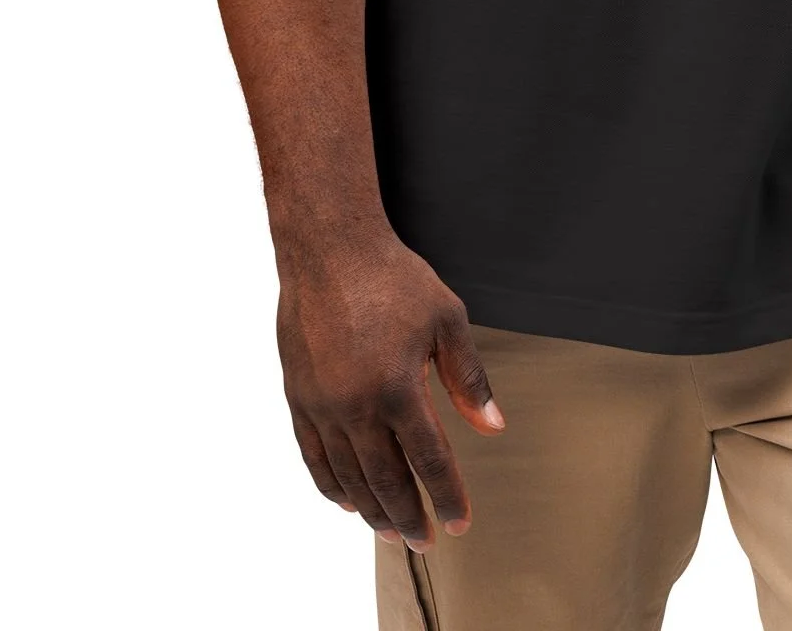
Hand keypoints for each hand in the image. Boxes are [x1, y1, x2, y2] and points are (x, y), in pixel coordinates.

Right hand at [276, 231, 504, 549]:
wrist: (330, 250)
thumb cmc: (394, 279)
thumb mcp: (447, 319)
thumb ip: (468, 378)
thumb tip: (492, 426)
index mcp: (398, 388)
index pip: (428, 461)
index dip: (446, 496)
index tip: (459, 523)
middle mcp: (356, 406)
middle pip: (385, 480)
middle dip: (408, 517)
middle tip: (425, 541)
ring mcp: (322, 406)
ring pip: (348, 477)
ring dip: (371, 510)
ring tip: (391, 530)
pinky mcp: (298, 398)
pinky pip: (313, 457)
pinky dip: (331, 486)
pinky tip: (347, 500)